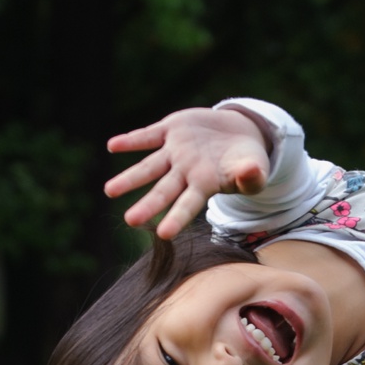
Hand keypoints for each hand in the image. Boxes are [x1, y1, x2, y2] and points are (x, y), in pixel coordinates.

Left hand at [103, 105, 274, 239]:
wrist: (239, 133)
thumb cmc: (247, 161)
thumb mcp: (255, 168)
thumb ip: (252, 175)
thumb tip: (253, 172)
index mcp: (204, 185)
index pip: (188, 205)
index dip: (177, 218)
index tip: (164, 234)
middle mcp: (185, 172)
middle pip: (164, 191)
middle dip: (148, 205)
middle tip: (130, 220)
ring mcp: (175, 151)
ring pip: (149, 167)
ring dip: (130, 178)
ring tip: (109, 191)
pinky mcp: (170, 130)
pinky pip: (148, 136)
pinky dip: (132, 140)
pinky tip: (113, 146)